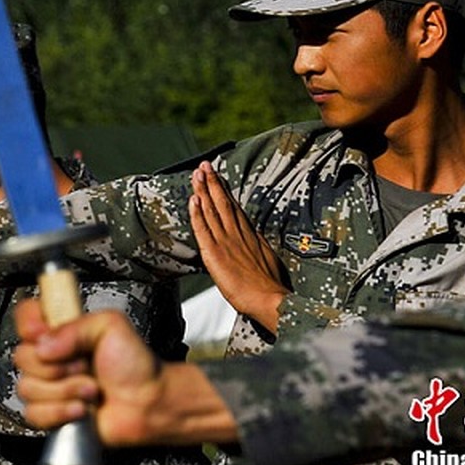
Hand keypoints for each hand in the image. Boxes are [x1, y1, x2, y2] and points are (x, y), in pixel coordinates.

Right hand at [13, 299, 238, 446]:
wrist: (148, 403)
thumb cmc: (135, 364)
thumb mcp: (110, 326)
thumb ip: (75, 327)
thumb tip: (44, 345)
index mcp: (61, 330)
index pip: (25, 316)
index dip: (28, 324)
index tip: (42, 331)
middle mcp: (50, 357)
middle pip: (23, 357)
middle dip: (59, 366)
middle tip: (85, 366)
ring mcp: (49, 386)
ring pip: (29, 388)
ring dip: (65, 390)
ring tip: (91, 390)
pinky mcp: (51, 414)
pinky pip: (34, 414)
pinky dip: (61, 412)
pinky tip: (83, 410)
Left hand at [190, 161, 288, 333]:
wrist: (270, 299)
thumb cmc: (271, 288)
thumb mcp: (268, 261)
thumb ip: (258, 250)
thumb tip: (256, 246)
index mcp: (250, 236)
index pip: (234, 208)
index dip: (224, 191)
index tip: (217, 176)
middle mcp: (238, 234)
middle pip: (223, 202)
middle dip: (213, 182)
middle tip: (205, 165)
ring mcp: (225, 241)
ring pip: (212, 210)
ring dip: (203, 190)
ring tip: (196, 173)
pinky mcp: (214, 252)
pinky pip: (202, 228)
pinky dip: (197, 212)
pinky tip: (193, 199)